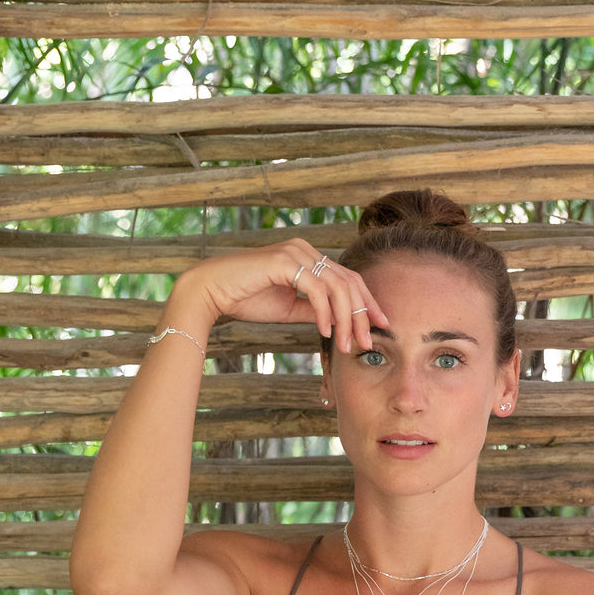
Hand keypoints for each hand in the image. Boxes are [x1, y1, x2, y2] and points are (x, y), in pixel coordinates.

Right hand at [169, 239, 387, 352]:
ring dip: (347, 318)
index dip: (367, 302)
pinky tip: (326, 331)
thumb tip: (339, 321)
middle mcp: (305, 250)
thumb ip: (314, 310)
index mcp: (308, 258)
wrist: (211, 292)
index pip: (348, 279)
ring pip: (337, 286)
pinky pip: (316, 289)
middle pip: (349, 282)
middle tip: (368, 343)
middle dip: (363, 315)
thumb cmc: (246, 298)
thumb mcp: (289, 308)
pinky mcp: (285, 262)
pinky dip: (325, 312)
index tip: (381, 325)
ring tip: (348, 344)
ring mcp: (296, 253)